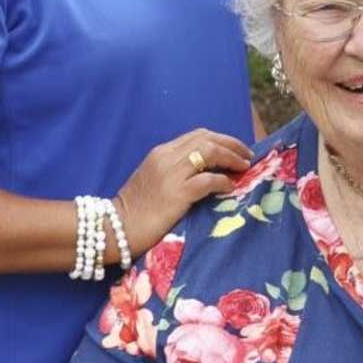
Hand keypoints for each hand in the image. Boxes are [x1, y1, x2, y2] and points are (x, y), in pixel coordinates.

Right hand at [114, 128, 251, 257]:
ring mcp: (171, 174)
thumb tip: (203, 171)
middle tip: (247, 155)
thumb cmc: (135, 208)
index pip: (198, 135)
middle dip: (231, 144)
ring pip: (209, 152)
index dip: (221, 139)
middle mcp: (167, 157)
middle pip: (207, 138)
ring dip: (231, 158)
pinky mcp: (176, 194)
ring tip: (244, 167)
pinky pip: (206, 180)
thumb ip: (174, 169)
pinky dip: (222, 180)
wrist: (115, 227)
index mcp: (161, 151)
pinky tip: (230, 187)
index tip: (236, 149)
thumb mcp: (153, 178)